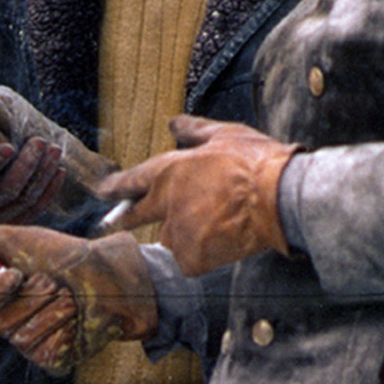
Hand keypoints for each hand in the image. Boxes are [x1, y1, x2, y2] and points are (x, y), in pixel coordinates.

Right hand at [0, 134, 70, 231]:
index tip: (9, 146)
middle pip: (7, 190)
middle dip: (27, 164)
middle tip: (39, 141)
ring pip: (25, 200)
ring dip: (43, 174)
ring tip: (54, 151)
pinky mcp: (12, 224)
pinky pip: (35, 210)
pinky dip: (50, 190)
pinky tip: (58, 171)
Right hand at [0, 224, 158, 374]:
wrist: (112, 276)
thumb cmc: (70, 257)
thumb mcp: (24, 240)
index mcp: (5, 297)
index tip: (18, 274)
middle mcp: (15, 324)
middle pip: (3, 323)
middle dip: (34, 297)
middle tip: (55, 284)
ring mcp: (34, 345)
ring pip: (27, 336)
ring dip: (54, 310)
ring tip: (71, 299)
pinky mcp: (56, 360)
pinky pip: (47, 349)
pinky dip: (67, 328)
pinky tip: (79, 319)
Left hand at [99, 117, 295, 273]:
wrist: (280, 198)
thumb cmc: (256, 162)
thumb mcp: (225, 135)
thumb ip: (194, 131)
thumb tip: (174, 123)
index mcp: (170, 170)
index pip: (132, 180)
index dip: (115, 187)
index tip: (103, 192)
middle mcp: (166, 203)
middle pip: (137, 216)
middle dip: (128, 217)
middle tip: (117, 222)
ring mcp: (178, 232)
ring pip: (171, 237)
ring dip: (184, 234)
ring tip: (215, 224)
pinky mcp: (192, 258)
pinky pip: (189, 260)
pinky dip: (203, 255)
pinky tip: (223, 242)